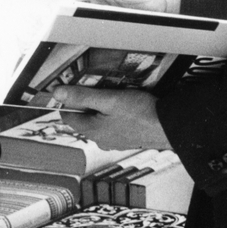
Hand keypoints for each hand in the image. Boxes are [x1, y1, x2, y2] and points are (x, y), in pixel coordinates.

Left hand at [48, 87, 170, 150]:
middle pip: (84, 118)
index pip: (68, 117)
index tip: (68, 88)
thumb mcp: (108, 100)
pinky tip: (122, 105)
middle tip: (93, 86)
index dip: (66, 101)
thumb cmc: (140, 114)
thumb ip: (82, 96)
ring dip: (100, 107)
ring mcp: (115, 140)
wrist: (168, 126)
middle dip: (86, 102)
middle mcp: (101, 140)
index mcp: (93, 132)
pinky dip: (113, 114)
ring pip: (99, 121)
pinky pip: (113, 124)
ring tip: (110, 93)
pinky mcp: (127, 137)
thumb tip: (58, 94)